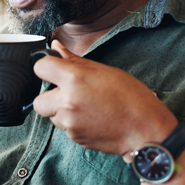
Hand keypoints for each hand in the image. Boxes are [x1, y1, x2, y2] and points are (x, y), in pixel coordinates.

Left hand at [32, 40, 177, 154]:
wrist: (145, 130)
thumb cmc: (131, 98)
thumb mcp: (105, 71)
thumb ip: (75, 60)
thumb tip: (56, 47)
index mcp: (75, 79)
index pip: (40, 68)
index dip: (46, 67)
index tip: (53, 69)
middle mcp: (67, 101)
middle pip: (38, 100)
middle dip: (50, 96)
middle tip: (69, 93)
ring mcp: (69, 122)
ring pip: (52, 115)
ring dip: (61, 111)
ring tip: (86, 106)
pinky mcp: (75, 137)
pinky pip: (64, 127)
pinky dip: (73, 123)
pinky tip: (92, 118)